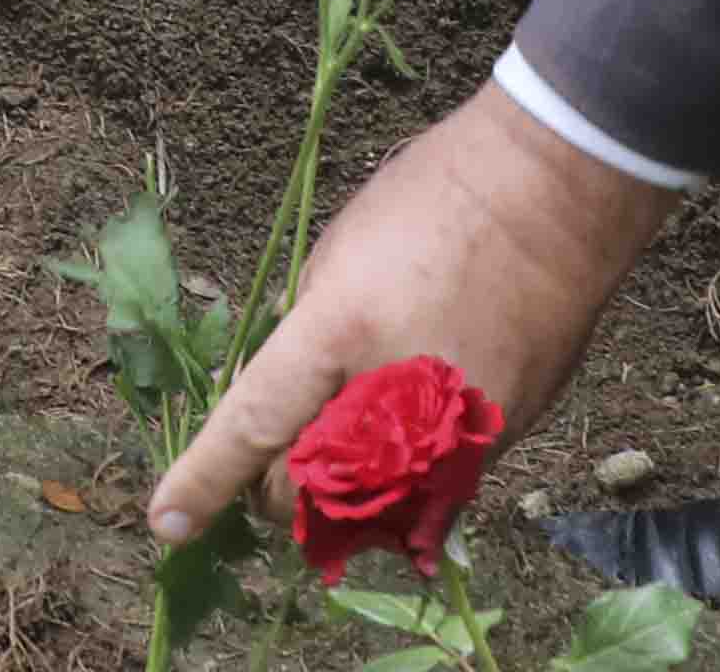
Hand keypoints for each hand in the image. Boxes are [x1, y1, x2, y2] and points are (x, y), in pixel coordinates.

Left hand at [147, 83, 678, 550]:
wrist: (551, 197)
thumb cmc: (435, 202)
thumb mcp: (339, 252)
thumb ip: (304, 338)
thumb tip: (281, 403)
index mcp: (341, 333)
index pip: (253, 426)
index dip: (203, 481)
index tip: (168, 522)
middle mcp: (396, 399)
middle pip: (303, 491)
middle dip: (272, 485)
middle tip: (273, 448)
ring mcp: (453, 432)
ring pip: (368, 508)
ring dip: (339, 490)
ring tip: (345, 431)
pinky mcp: (497, 444)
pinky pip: (429, 491)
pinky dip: (402, 475)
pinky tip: (405, 428)